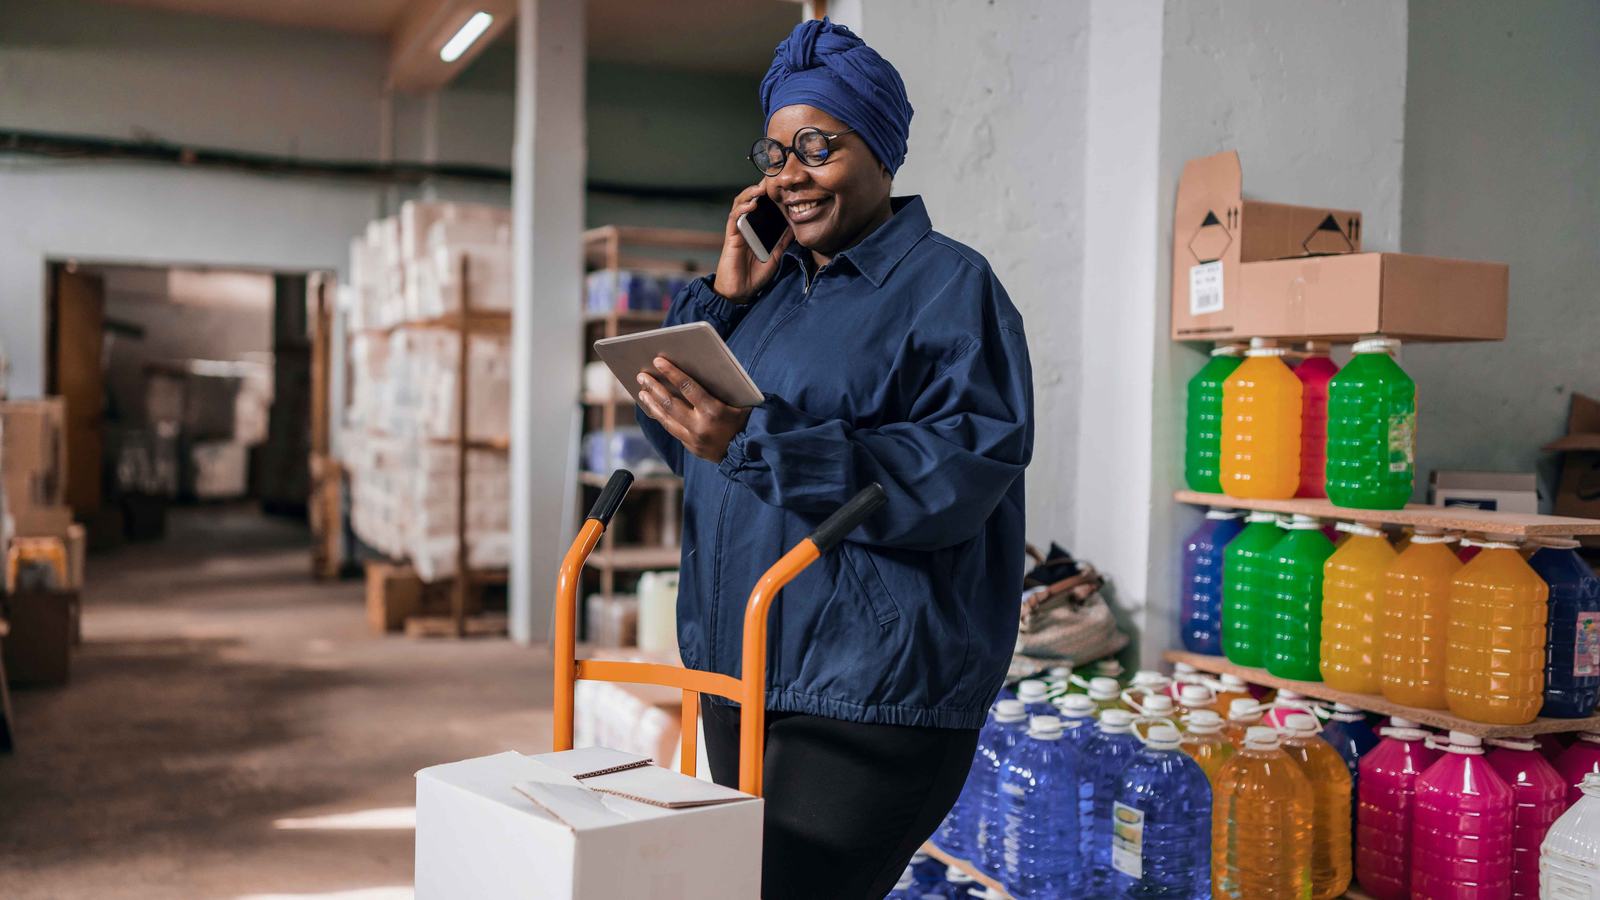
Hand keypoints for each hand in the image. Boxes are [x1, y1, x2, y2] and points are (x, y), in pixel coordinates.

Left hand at [636, 356, 752, 462]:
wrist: (753, 454)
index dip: (671, 372)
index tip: (658, 360)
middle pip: (670, 404)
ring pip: (666, 419)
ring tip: (642, 392)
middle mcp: (700, 426)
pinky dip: (662, 418)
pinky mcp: (692, 448)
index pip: (687, 387)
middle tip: (642, 376)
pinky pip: (672, 430)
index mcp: (714, 411)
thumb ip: (718, 389)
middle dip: (654, 388)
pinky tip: (654, 409)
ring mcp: (694, 440)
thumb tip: (692, 374)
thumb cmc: (748, 421)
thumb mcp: (738, 402)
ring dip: (653, 404)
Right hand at [714, 185, 792, 302]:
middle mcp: (746, 225)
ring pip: (741, 204)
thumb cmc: (754, 275)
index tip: (782, 184)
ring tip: (761, 186)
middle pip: (751, 200)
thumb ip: (782, 241)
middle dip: (760, 188)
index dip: (770, 194)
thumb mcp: (775, 255)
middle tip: (772, 178)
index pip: (763, 206)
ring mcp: (738, 229)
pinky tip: (752, 204)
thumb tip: (795, 228)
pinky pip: (735, 218)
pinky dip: (742, 209)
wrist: (740, 291)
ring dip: (750, 193)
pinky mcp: (731, 236)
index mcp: (756, 228)